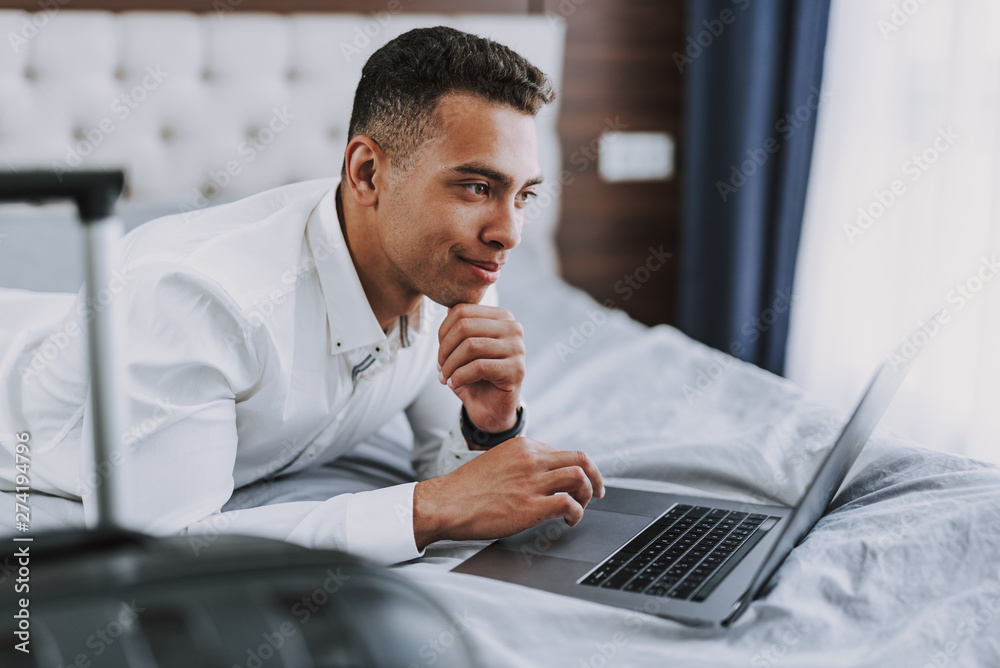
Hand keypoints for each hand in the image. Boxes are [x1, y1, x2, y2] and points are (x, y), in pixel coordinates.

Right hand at [412, 437, 604, 550]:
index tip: (577, 481)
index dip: (575, 468)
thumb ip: (520, 463)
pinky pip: (569, 504)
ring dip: (588, 495)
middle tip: (598, 492)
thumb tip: (540, 475)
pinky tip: (569, 521)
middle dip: (595, 477)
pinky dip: (577, 513)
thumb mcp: (496, 461)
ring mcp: (532, 482)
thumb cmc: (465, 489)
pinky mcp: (531, 506)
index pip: (562, 451)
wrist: (445, 503)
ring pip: (580, 478)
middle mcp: (531, 459)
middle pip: (581, 459)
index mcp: (522, 446)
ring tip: (580, 507)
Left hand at [437, 303, 524, 433]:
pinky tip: (453, 384)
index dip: (442, 332)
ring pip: (470, 346)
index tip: (439, 353)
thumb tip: (446, 308)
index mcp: (501, 316)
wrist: (489, 407)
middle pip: (465, 326)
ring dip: (450, 365)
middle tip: (439, 368)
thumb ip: (458, 326)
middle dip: (444, 349)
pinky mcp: (517, 370)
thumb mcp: (462, 348)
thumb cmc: (475, 375)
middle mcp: (513, 328)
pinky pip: (479, 367)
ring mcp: (518, 348)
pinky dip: (459, 376)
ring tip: (444, 377)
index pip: (462, 311)